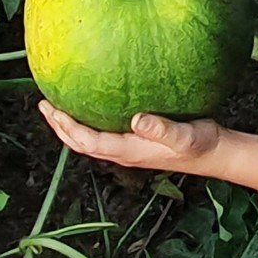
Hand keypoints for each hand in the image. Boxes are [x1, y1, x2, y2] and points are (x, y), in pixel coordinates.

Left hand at [39, 100, 221, 173]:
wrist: (213, 152)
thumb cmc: (199, 144)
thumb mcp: (183, 135)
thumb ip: (161, 129)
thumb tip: (137, 119)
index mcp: (129, 151)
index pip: (88, 141)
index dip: (68, 127)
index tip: (53, 110)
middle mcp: (124, 151)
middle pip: (81, 143)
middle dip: (60, 126)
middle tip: (44, 105)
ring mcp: (129, 147)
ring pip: (90, 139)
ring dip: (71, 126)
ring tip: (58, 107)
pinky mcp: (137, 140)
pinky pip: (104, 133)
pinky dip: (89, 122)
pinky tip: (92, 105)